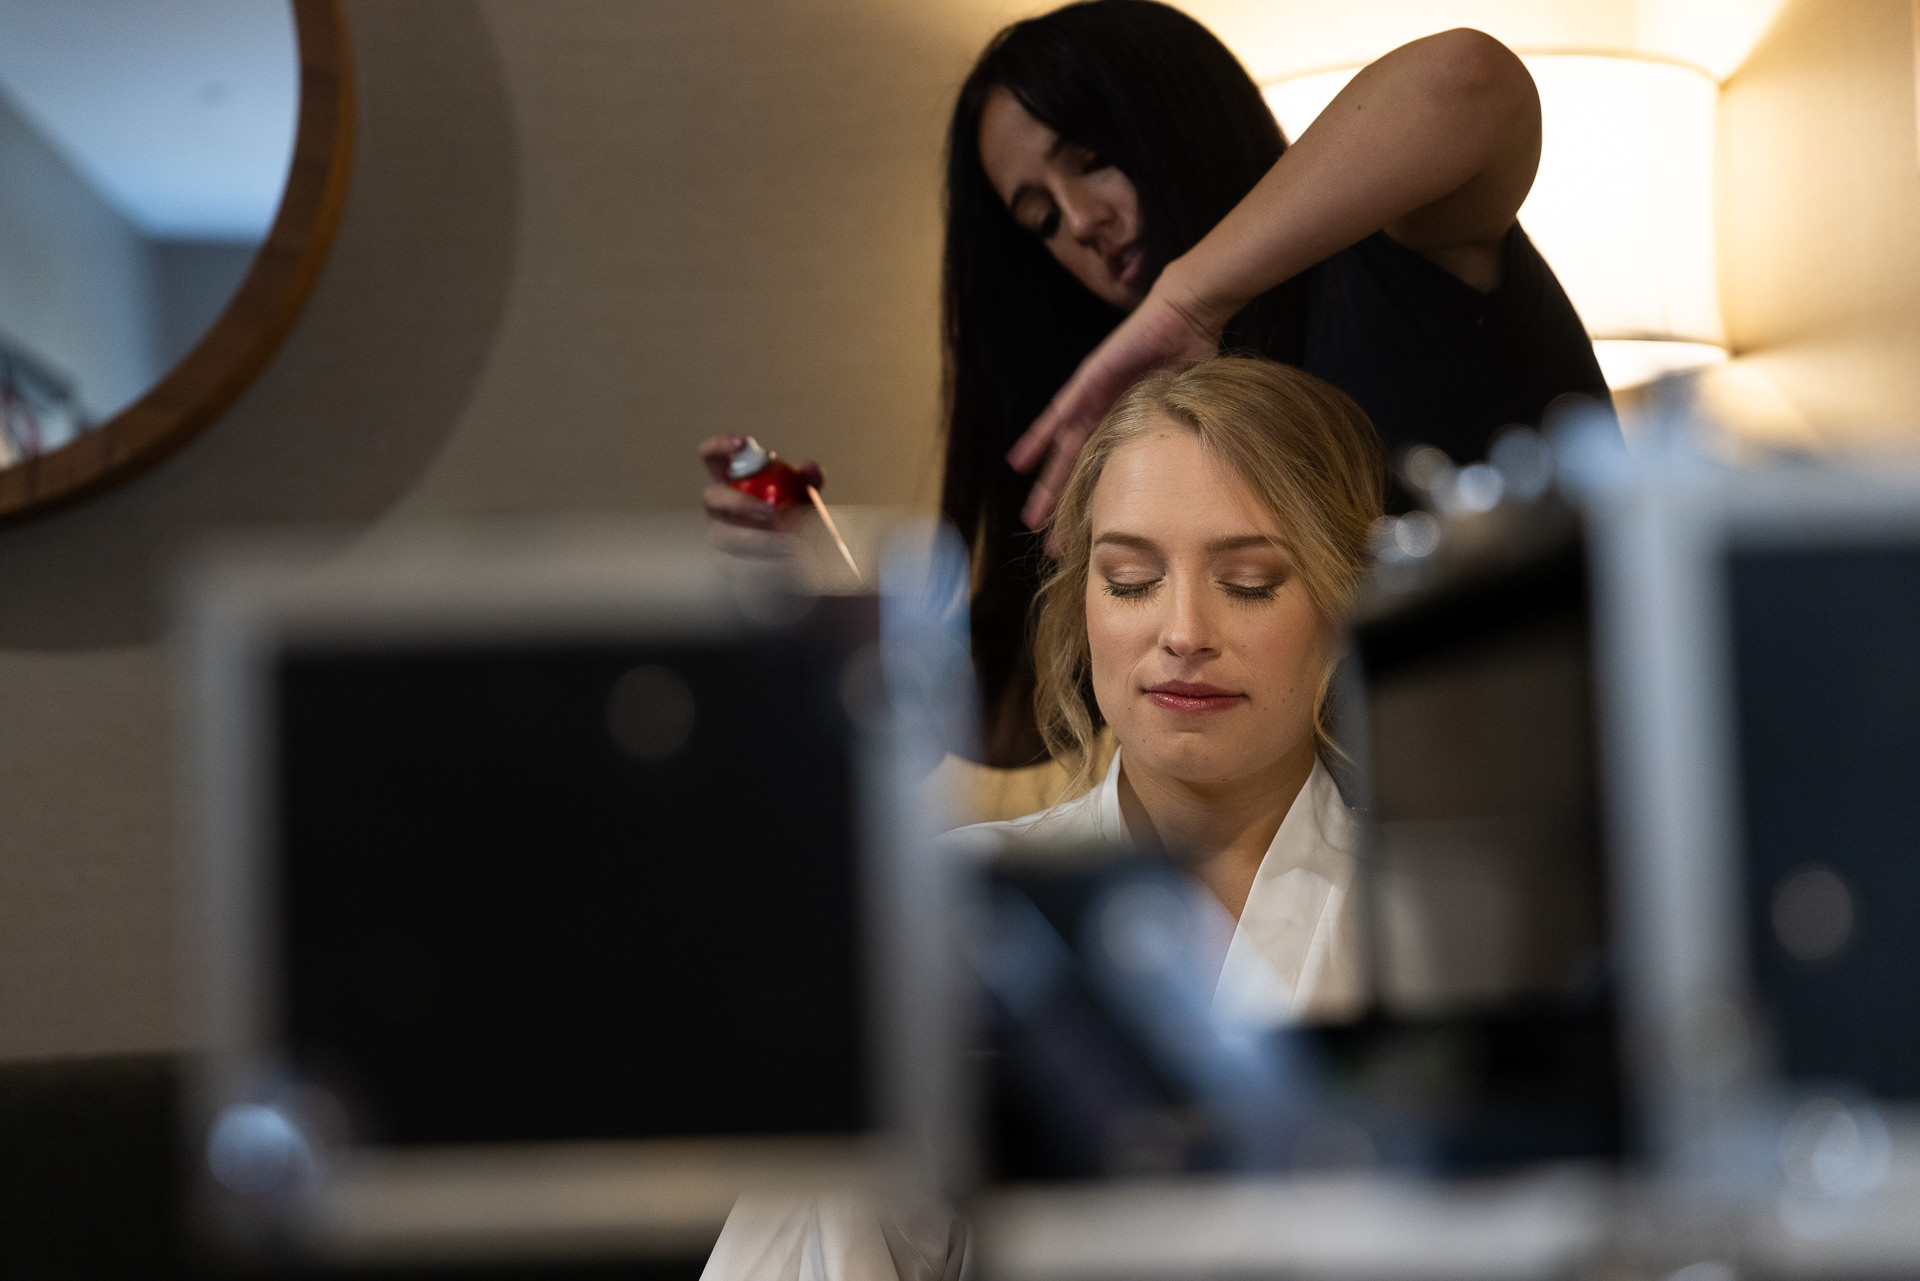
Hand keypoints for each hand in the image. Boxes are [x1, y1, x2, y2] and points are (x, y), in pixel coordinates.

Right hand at [698, 434, 823, 556]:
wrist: (797, 558)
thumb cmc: (794, 515)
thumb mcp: (805, 496)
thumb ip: (808, 480)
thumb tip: (810, 468)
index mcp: (730, 480)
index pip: (711, 456)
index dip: (720, 445)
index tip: (743, 443)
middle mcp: (718, 506)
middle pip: (712, 496)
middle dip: (740, 502)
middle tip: (773, 512)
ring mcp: (718, 534)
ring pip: (723, 535)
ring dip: (756, 538)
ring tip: (789, 545)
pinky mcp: (725, 563)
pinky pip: (734, 564)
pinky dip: (762, 563)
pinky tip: (785, 565)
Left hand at [1006, 286, 1219, 529]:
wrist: (1187, 316)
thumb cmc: (1194, 354)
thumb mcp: (1186, 408)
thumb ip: (1181, 435)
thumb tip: (1202, 476)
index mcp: (1128, 424)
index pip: (1105, 469)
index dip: (1096, 500)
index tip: (1089, 535)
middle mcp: (1105, 414)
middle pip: (1078, 468)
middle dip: (1067, 505)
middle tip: (1052, 543)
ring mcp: (1092, 398)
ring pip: (1063, 450)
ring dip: (1047, 483)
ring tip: (1032, 517)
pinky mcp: (1088, 381)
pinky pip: (1057, 414)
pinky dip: (1038, 438)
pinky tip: (1018, 462)